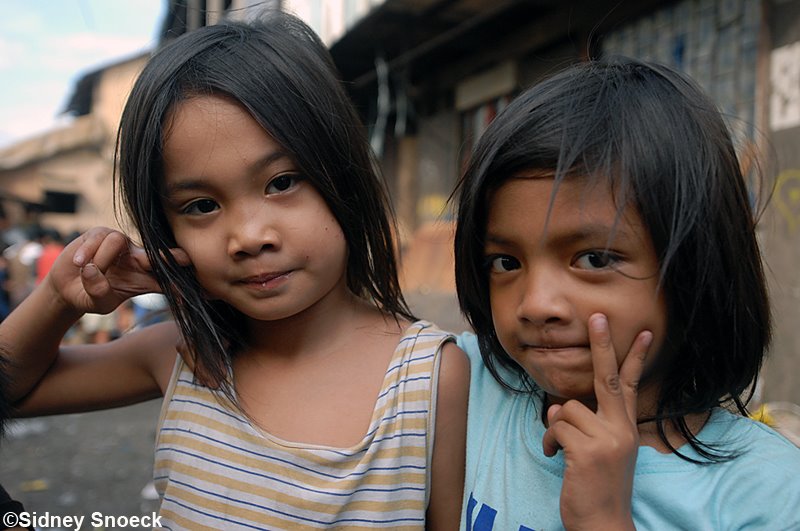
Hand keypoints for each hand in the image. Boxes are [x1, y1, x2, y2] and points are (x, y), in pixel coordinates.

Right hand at [46, 227, 189, 314]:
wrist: (67, 288)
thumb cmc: (89, 296)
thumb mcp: (97, 303)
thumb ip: (99, 292)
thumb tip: (92, 270)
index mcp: (144, 279)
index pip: (166, 280)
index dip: (178, 284)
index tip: (193, 292)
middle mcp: (138, 259)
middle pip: (156, 255)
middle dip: (167, 256)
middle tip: (184, 258)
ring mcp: (121, 245)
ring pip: (117, 241)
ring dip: (100, 258)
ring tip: (86, 271)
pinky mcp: (101, 234)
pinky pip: (99, 237)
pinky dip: (87, 251)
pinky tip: (78, 263)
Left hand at [542, 313, 651, 529]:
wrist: (604, 523)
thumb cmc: (598, 487)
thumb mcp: (601, 451)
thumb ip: (586, 424)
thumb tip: (558, 406)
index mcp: (625, 428)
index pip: (630, 385)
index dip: (635, 358)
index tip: (644, 333)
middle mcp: (620, 429)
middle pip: (607, 378)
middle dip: (602, 344)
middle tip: (597, 316)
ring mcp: (606, 439)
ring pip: (565, 409)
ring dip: (556, 429)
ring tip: (562, 451)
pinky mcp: (588, 450)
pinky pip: (556, 427)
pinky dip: (550, 442)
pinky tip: (556, 459)